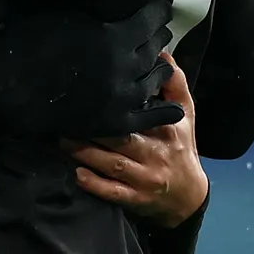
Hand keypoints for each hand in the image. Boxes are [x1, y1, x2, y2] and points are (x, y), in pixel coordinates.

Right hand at [0, 4, 182, 138]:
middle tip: (157, 30)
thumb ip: (97, 7)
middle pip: (156, 48)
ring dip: (159, 67)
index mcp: (113, 36)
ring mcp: (121, 98)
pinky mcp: (114, 122)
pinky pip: (151, 117)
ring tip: (158, 61)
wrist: (1, 87)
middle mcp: (124, 67)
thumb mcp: (64, 13)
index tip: (160, 5)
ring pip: (157, 79)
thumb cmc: (25, 42)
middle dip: (158, 36)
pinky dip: (165, 110)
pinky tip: (173, 106)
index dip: (158, 10)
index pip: (152, 18)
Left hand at [65, 57, 207, 228]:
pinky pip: (113, 193)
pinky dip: (95, 185)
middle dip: (91, 130)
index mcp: (166, 129)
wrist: (190, 196)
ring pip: (112, 165)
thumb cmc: (181, 147)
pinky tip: (77, 174)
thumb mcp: (185, 114)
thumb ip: (175, 84)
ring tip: (62, 140)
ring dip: (85, 153)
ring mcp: (146, 179)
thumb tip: (162, 53)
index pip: (140, 113)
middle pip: (120, 140)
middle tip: (65, 118)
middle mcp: (156, 154)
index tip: (90, 94)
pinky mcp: (136, 199)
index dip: (116, 104)